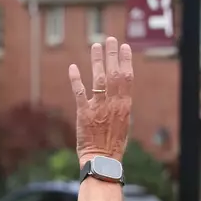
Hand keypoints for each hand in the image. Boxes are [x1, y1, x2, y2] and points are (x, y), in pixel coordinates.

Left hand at [68, 38, 133, 165]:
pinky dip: (76, 79)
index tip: (125, 46)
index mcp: (125, 106)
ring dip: (97, 61)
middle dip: (112, 54)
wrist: (102, 161)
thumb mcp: (124, 124)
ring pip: (99, 79)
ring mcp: (99, 108)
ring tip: (96, 46)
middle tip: (110, 39)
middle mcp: (113, 104)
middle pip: (114, 73)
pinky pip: (79, 92)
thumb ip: (120, 107)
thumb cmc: (113, 145)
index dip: (125, 60)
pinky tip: (73, 67)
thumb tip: (120, 94)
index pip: (127, 78)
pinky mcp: (84, 113)